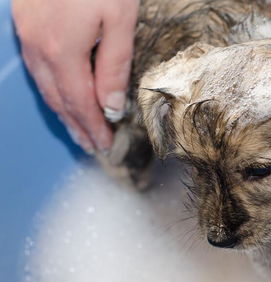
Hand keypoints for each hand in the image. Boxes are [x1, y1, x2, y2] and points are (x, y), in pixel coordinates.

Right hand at [12, 0, 138, 152]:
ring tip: (79, 129)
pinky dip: (52, 89)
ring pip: (45, 86)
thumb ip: (114, 66)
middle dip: (77, 126)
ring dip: (63, 111)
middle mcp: (39, 48)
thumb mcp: (119, 20)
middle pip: (58, 100)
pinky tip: (61, 95)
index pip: (79, 103)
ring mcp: (27, 36)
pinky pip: (38, 69)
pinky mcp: (26, 24)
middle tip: (92, 146)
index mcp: (64, 51)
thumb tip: (109, 106)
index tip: (105, 146)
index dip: (93, 127)